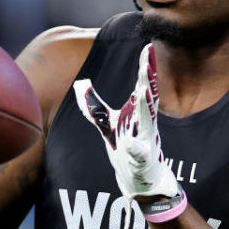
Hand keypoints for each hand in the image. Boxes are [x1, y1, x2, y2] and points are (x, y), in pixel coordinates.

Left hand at [73, 43, 184, 222]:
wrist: (140, 181)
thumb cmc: (127, 150)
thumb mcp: (108, 126)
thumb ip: (95, 107)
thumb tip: (79, 86)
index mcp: (138, 114)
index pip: (143, 86)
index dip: (144, 68)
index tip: (147, 47)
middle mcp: (145, 124)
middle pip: (147, 98)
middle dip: (147, 80)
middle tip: (148, 62)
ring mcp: (146, 142)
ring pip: (146, 122)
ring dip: (145, 107)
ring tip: (144, 90)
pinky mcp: (143, 161)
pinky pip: (140, 155)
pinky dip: (137, 150)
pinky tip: (133, 146)